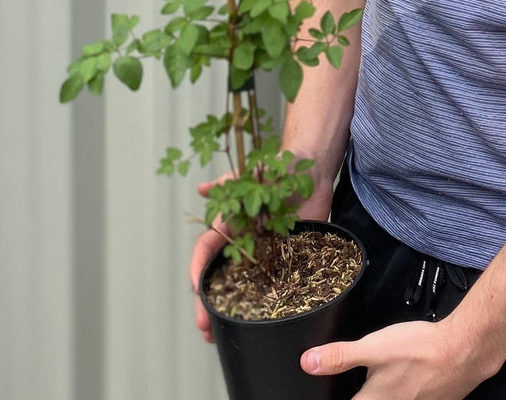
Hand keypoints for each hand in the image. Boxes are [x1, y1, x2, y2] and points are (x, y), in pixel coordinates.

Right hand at [189, 172, 334, 341]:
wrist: (310, 172)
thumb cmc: (277, 169)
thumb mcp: (252, 174)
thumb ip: (230, 183)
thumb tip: (203, 187)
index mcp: (231, 225)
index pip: (208, 249)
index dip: (199, 268)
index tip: (195, 288)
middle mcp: (244, 243)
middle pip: (220, 277)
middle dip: (209, 303)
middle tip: (204, 326)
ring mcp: (264, 254)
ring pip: (243, 288)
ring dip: (231, 312)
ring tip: (220, 336)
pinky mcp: (287, 260)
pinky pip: (274, 285)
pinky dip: (265, 305)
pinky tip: (259, 325)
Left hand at [302, 318, 494, 399]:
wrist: (463, 351)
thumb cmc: (419, 350)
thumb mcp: (374, 347)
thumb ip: (340, 356)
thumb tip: (308, 362)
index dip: (336, 396)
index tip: (330, 393)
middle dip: (363, 393)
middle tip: (363, 383)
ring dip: (384, 391)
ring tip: (386, 379)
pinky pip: (410, 399)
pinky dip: (404, 392)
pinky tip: (407, 378)